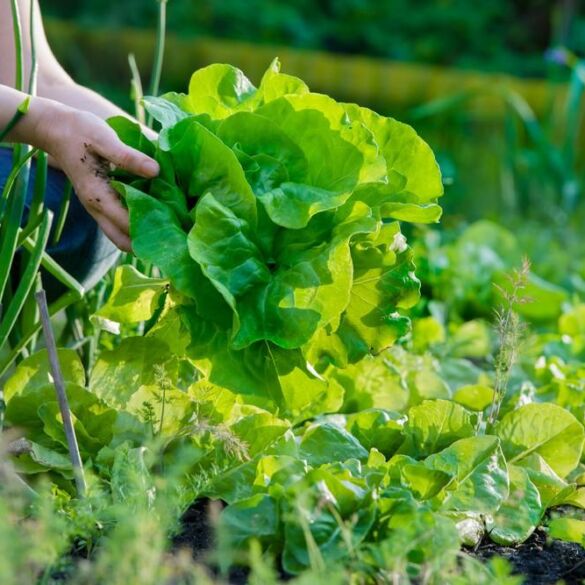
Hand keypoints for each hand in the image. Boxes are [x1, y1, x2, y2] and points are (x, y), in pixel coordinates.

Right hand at [35, 102, 158, 251]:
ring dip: (139, 237)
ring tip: (166, 231)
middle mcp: (96, 208)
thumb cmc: (80, 132)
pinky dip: (133, 227)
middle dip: (146, 244)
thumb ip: (129, 157)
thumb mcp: (105, 139)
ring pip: (119, 235)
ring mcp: (96, 208)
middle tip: (172, 239)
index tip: (173, 231)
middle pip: (122, 240)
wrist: (55, 128)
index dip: (150, 230)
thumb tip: (156, 171)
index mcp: (98, 195)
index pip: (127, 224)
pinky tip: (153, 217)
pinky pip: (117, 224)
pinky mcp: (100, 203)